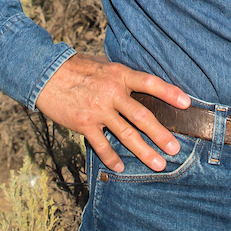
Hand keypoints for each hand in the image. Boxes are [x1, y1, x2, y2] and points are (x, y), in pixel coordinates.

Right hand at [35, 53, 189, 173]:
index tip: (186, 103)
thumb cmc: (75, 67)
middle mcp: (111, 92)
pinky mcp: (84, 123)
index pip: (149, 83)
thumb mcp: (102, 64)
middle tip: (175, 148)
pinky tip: (120, 167)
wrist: (45, 73)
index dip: (169, 93)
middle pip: (142, 116)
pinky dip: (112, 157)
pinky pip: (102, 144)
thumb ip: (120, 76)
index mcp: (118, 74)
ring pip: (126, 134)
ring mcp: (98, 109)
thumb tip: (139, 85)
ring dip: (144, 151)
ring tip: (158, 164)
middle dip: (161, 134)